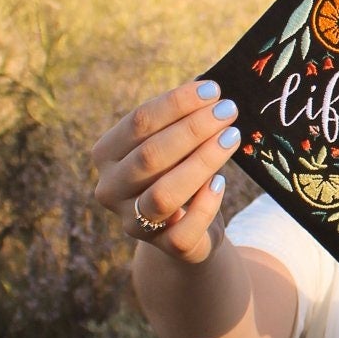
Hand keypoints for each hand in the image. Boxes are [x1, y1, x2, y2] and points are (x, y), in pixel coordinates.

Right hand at [91, 77, 241, 264]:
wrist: (190, 229)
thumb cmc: (181, 171)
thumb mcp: (175, 144)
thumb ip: (182, 120)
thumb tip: (210, 91)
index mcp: (106, 154)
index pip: (138, 122)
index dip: (176, 104)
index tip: (213, 90)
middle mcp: (110, 189)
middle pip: (150, 155)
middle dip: (193, 129)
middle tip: (228, 110)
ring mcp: (133, 223)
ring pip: (164, 194)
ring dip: (201, 162)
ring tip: (232, 137)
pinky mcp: (164, 248)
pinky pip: (184, 230)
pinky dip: (204, 204)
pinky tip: (220, 183)